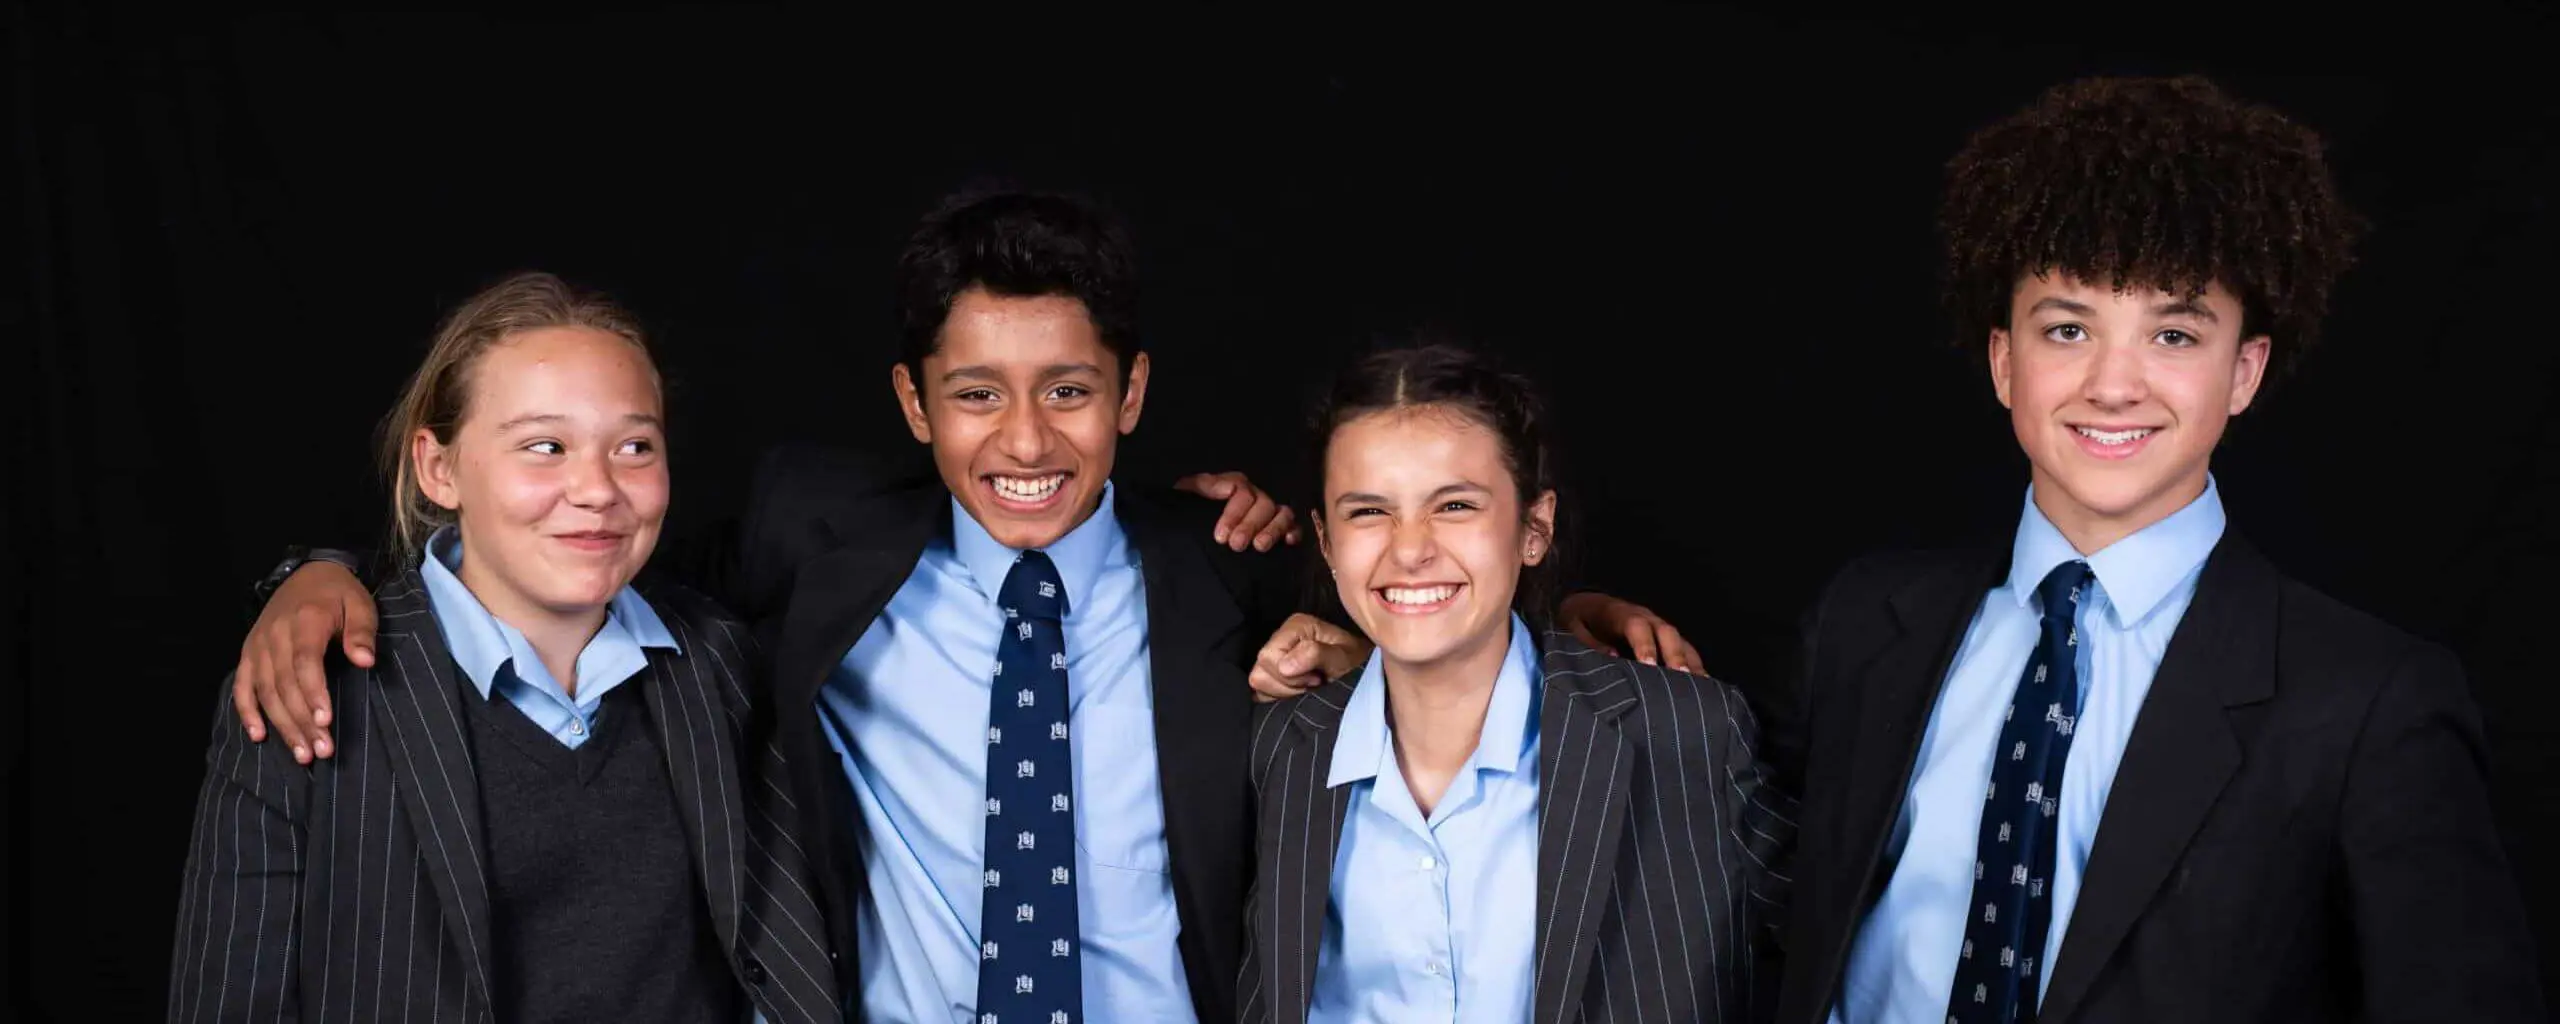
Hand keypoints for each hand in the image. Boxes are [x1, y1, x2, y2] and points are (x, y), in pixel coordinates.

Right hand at [233, 562, 377, 763]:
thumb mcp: (360, 604)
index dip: (313, 693)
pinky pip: (242, 686)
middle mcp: (274, 635)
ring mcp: (258, 645)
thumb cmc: (339, 594)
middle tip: (321, 751)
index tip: (324, 721)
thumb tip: (365, 661)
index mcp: (304, 622)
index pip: (305, 662)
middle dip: (302, 721)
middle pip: (284, 684)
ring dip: (281, 725)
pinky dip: (247, 711)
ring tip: (302, 754)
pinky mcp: (248, 652)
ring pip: (265, 691)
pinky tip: (259, 736)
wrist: (308, 572)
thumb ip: (362, 631)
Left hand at [1173, 471, 1301, 552]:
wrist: (1188, 535)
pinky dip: (1294, 532)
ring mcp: (1269, 513)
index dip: (1233, 513)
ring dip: (1273, 530)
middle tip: (1236, 545)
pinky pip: (1294, 526)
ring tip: (1260, 547)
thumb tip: (1227, 489)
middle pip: (1263, 504)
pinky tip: (1289, 542)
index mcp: (1235, 486)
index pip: (1242, 491)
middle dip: (1250, 525)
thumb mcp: (1186, 494)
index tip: (1220, 536)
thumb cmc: (1189, 512)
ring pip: (1281, 513)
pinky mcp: (1280, 530)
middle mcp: (1255, 497)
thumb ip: (1203, 486)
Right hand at [1249, 613, 1369, 702]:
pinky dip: (1282, 698)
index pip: (1268, 657)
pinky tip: (1301, 692)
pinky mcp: (1272, 675)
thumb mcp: (1343, 657)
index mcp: (1295, 627)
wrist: (1362, 674)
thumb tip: (1285, 666)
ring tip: (1310, 687)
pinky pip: (1261, 694)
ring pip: (1259, 684)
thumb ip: (1315, 654)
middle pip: (1260, 673)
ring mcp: (1274, 657)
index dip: (1291, 675)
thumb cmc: (1355, 662)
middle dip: (1289, 685)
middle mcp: (1280, 639)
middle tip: (1315, 682)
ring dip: (1286, 693)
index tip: (1317, 677)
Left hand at [1557, 591, 1703, 673]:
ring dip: (1691, 663)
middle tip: (1681, 678)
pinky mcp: (1666, 639)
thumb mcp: (1571, 627)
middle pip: (1667, 632)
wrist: (1588, 606)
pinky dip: (1696, 667)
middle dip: (1675, 655)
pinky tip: (1705, 687)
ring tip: (1701, 689)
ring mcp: (1659, 627)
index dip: (1645, 644)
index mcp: (1620, 613)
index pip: (1637, 625)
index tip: (1649, 666)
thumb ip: (1588, 642)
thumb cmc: (1579, 621)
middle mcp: (1645, 617)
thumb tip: (1611, 656)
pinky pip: (1686, 650)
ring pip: (1681, 642)